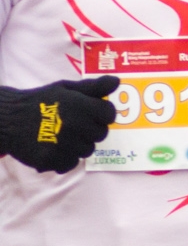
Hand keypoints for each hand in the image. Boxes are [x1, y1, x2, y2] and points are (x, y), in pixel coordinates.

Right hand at [0, 76, 116, 172]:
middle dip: (90, 129)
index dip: (102, 113)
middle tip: (72, 124)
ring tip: (60, 135)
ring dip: (78, 145)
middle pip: (100, 134)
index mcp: (81, 105)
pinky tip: (53, 148)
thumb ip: (94, 87)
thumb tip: (117, 81)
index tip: (90, 113)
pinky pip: (70, 164)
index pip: (109, 114)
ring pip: (86, 151)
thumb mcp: (66, 88)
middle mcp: (75, 125)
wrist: (7, 118)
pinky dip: (64, 159)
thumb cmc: (40, 101)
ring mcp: (64, 144)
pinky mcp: (51, 159)